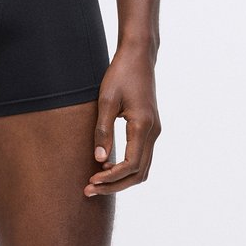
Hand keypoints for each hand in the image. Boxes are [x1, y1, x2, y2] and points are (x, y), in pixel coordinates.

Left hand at [84, 47, 160, 196]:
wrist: (138, 56)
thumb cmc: (120, 74)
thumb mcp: (106, 100)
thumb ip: (103, 130)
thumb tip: (99, 160)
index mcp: (143, 126)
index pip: (130, 165)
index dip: (111, 178)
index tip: (91, 181)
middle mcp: (153, 132)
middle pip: (138, 173)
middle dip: (115, 185)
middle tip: (90, 190)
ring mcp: (154, 130)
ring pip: (143, 168)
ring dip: (121, 178)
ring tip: (97, 182)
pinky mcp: (150, 127)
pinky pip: (142, 156)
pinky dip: (127, 168)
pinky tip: (107, 166)